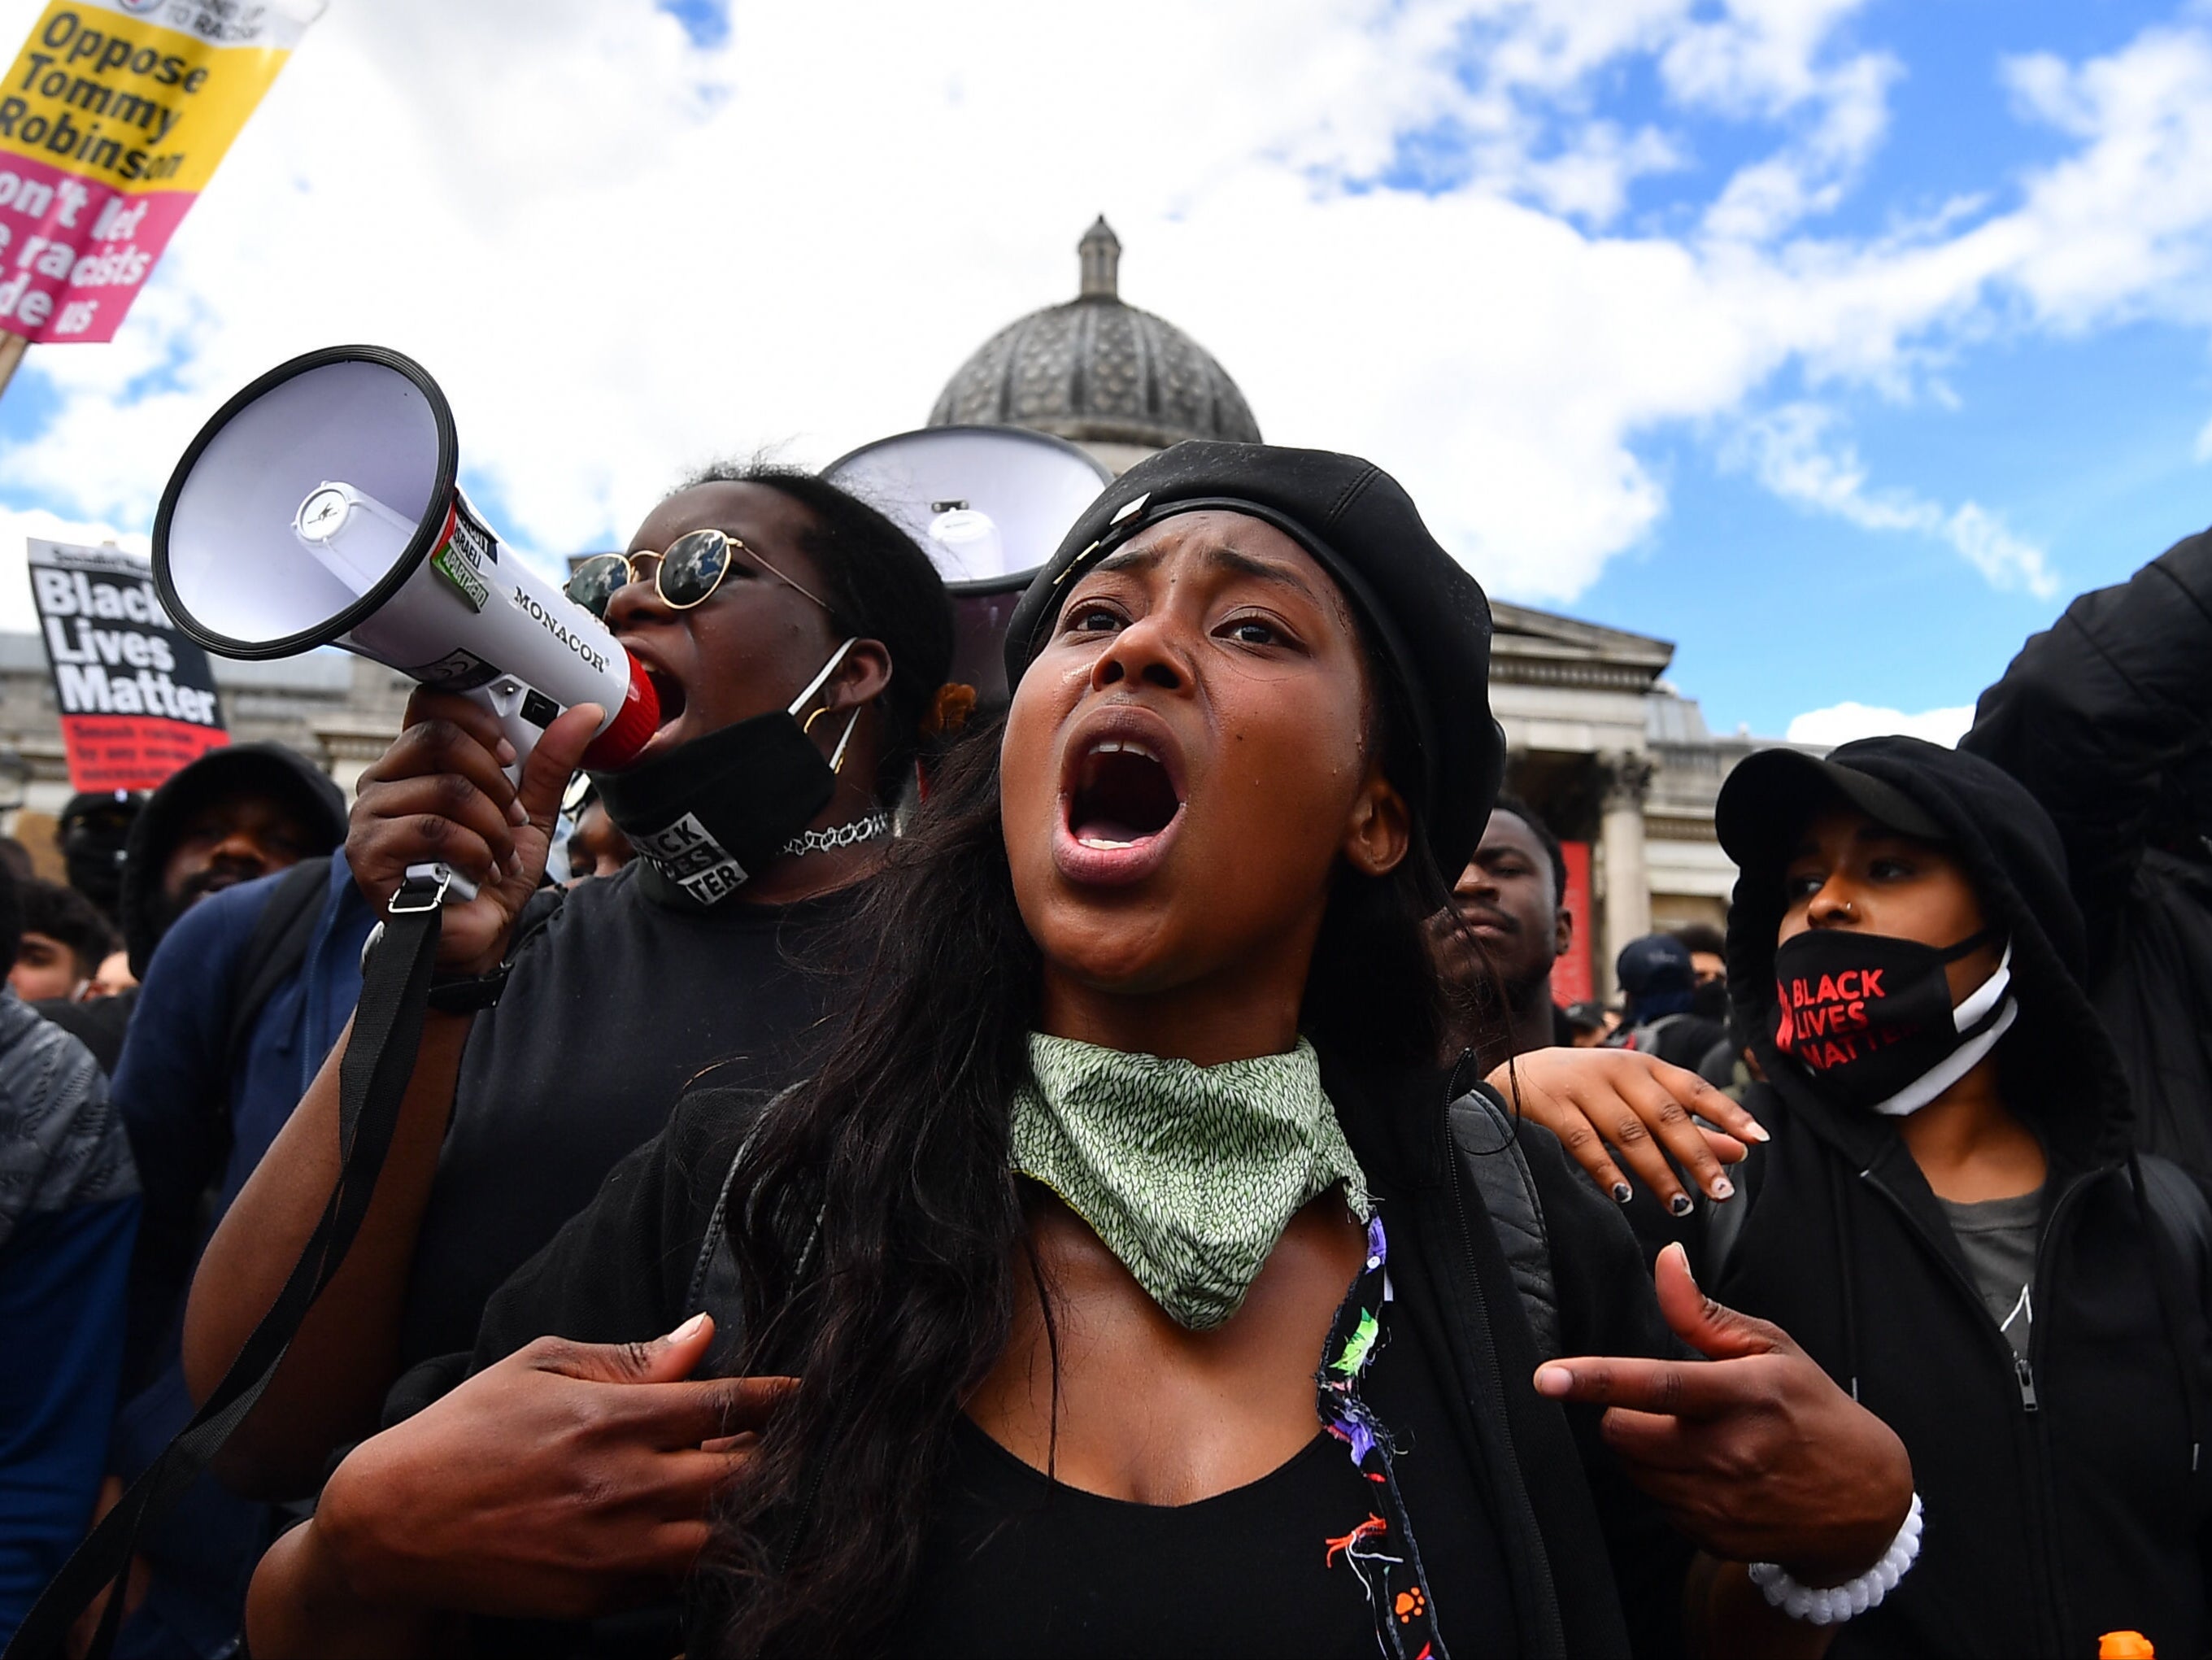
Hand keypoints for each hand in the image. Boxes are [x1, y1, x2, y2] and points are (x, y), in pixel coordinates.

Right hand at [315, 1314, 793, 1619]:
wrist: (393, 1524)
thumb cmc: (467, 1429)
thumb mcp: (541, 1366)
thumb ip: (631, 1357)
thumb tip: (703, 1335)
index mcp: (613, 1418)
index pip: (731, 1404)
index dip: (781, 1400)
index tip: (809, 1395)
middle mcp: (623, 1486)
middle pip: (744, 1474)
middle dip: (778, 1458)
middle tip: (792, 1445)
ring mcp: (614, 1550)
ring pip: (724, 1535)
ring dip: (748, 1510)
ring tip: (757, 1489)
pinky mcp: (600, 1597)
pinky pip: (682, 1580)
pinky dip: (706, 1555)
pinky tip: (707, 1530)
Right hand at [348, 690, 603, 972]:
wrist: (475, 938)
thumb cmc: (490, 873)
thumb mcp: (529, 812)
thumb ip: (548, 763)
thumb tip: (584, 713)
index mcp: (417, 762)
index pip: (429, 704)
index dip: (474, 717)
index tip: (509, 752)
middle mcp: (384, 780)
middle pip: (437, 738)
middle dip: (493, 778)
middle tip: (512, 813)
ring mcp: (370, 815)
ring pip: (444, 789)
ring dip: (491, 827)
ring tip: (500, 854)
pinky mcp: (368, 852)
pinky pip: (432, 830)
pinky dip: (474, 852)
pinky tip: (481, 871)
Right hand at [1489, 1047, 1765, 1211]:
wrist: (1513, 1076)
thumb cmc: (1589, 1092)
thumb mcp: (1638, 1100)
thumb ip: (1689, 1126)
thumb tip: (1741, 1150)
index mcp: (1643, 1067)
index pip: (1693, 1088)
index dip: (1727, 1113)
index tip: (1756, 1139)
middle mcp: (1616, 1071)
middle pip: (1666, 1115)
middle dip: (1697, 1155)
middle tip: (1722, 1192)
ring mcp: (1582, 1087)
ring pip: (1629, 1132)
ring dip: (1657, 1171)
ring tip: (1679, 1205)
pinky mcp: (1551, 1106)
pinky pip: (1583, 1142)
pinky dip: (1606, 1171)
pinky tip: (1625, 1196)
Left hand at [1534, 1243, 1912, 1584]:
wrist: (1865, 1501)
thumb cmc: (1811, 1409)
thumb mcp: (1770, 1349)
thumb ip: (1703, 1312)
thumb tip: (1666, 1259)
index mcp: (1746, 1396)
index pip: (1659, 1385)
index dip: (1597, 1380)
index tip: (1548, 1379)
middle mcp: (1733, 1454)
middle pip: (1623, 1433)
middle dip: (1623, 1414)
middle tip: (1660, 1407)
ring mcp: (1724, 1503)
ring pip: (1633, 1469)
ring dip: (1643, 1449)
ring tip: (1692, 1438)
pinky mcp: (1716, 1537)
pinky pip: (1658, 1503)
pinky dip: (1667, 1484)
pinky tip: (1708, 1473)